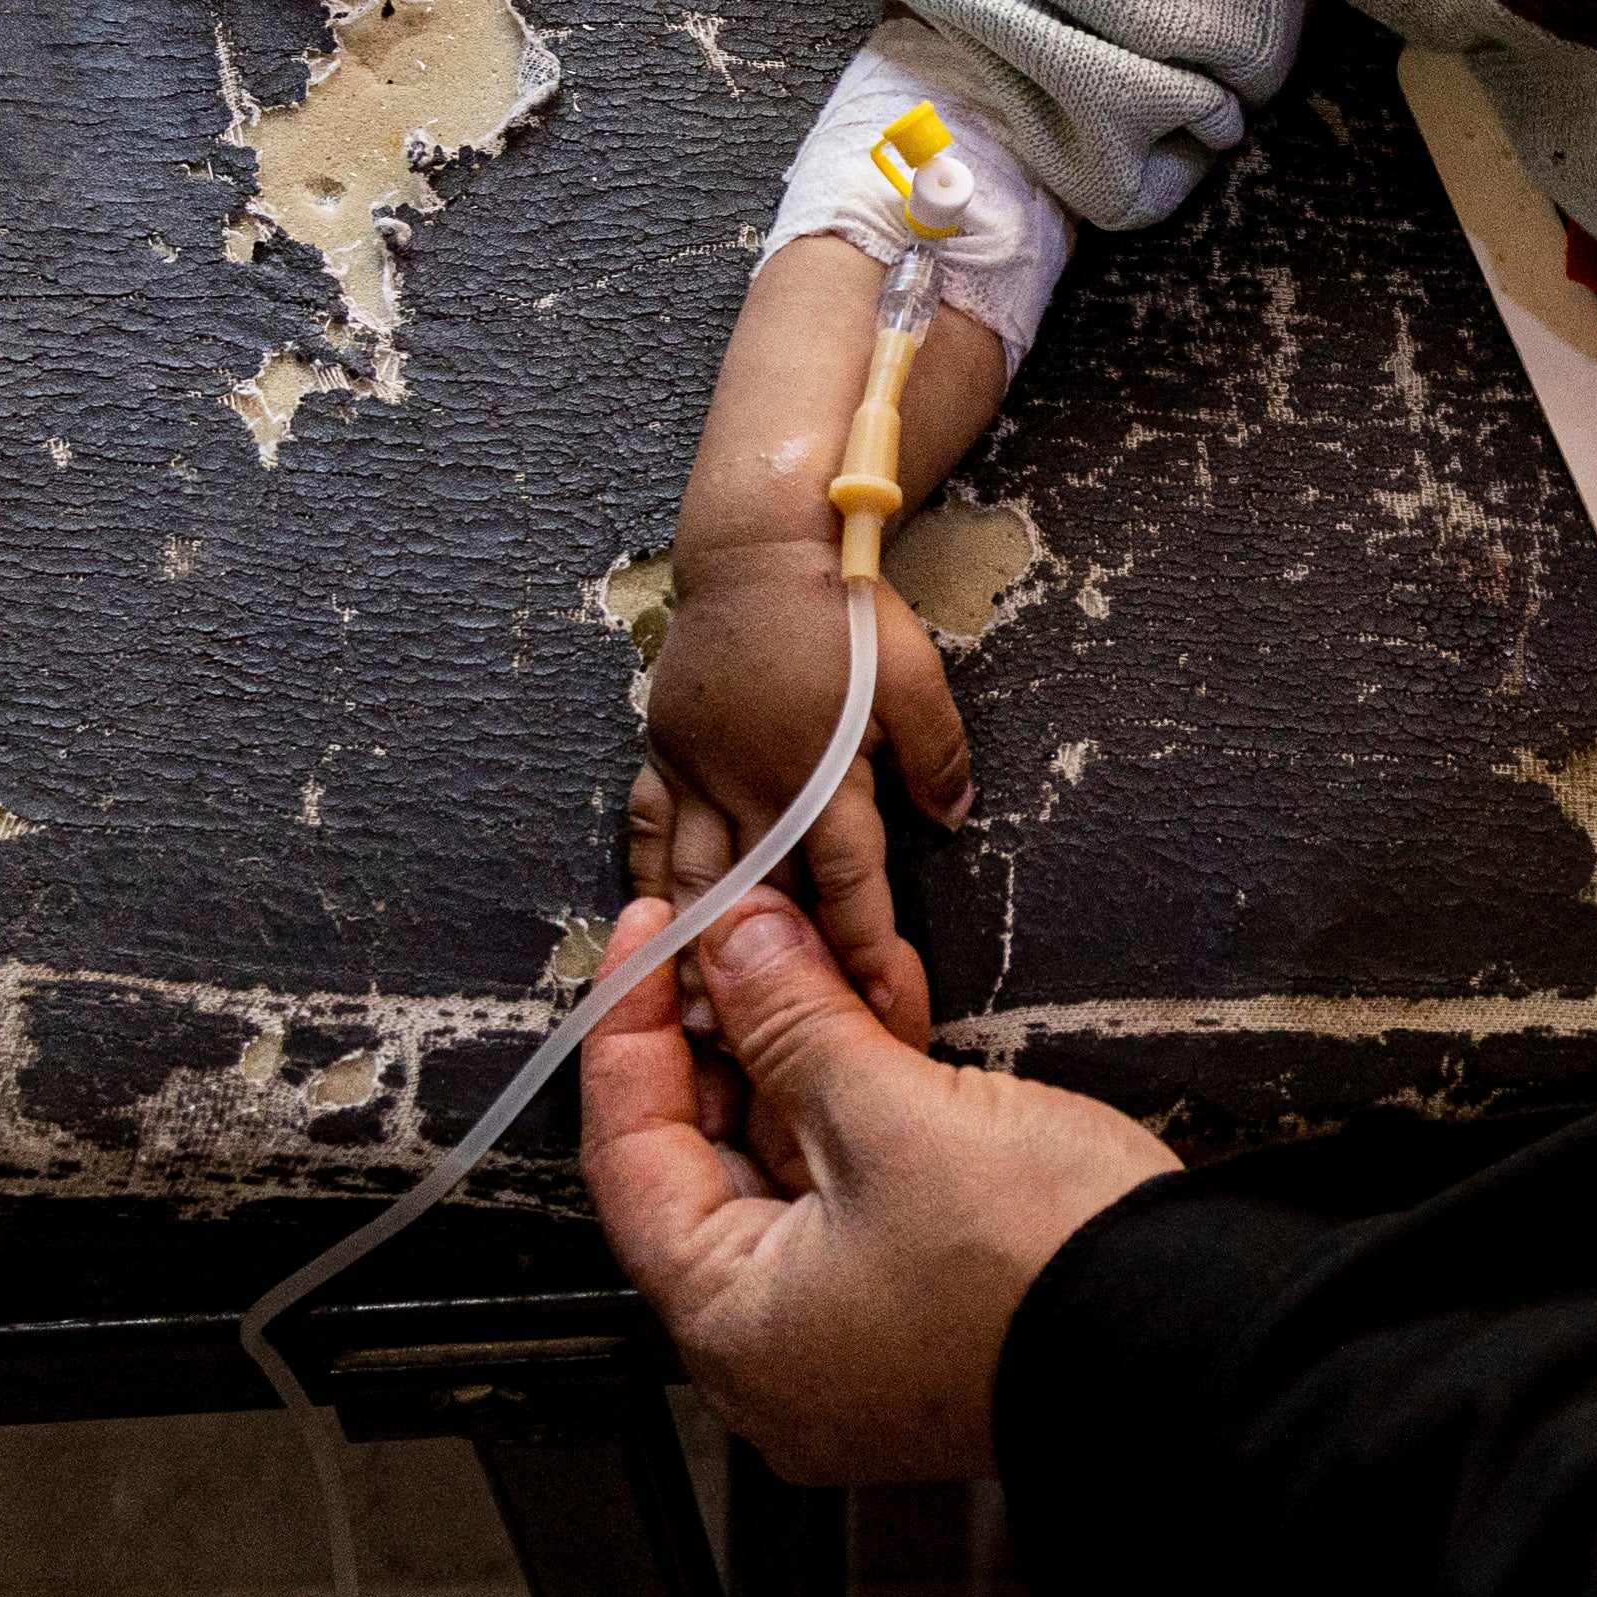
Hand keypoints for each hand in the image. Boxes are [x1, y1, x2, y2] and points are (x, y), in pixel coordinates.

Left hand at [584, 890, 1178, 1484]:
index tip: (655, 936)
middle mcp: (774, 1356)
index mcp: (732, 1328)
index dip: (633, 1028)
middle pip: (705, 1167)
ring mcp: (850, 1346)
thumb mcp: (895, 1115)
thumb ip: (792, 1020)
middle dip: (729, 1038)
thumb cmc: (1043, 1268)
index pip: (631, 1155)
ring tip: (821, 962)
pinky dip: (856, 1118)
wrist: (1198, 1338)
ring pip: (786, 1178)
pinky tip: (875, 1028)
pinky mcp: (919, 1321)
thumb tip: (736, 945)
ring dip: (800, 1065)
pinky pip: (853, 1204)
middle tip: (741, 936)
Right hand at [630, 529, 960, 1050]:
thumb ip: (938, 756)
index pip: (845, 882)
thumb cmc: (847, 608)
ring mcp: (693, 767)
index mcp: (817, 766)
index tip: (880, 1012)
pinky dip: (646, 885)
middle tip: (766, 1051)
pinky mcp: (662, 751)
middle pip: (753, 898)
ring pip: (683, 878)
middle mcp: (746, 780)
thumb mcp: (916, 676)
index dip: (863, 950)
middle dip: (760, 978)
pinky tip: (647, 929)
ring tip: (692, 1019)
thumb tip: (952, 822)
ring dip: (691, 948)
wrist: (762, 545)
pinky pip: (643, 830)